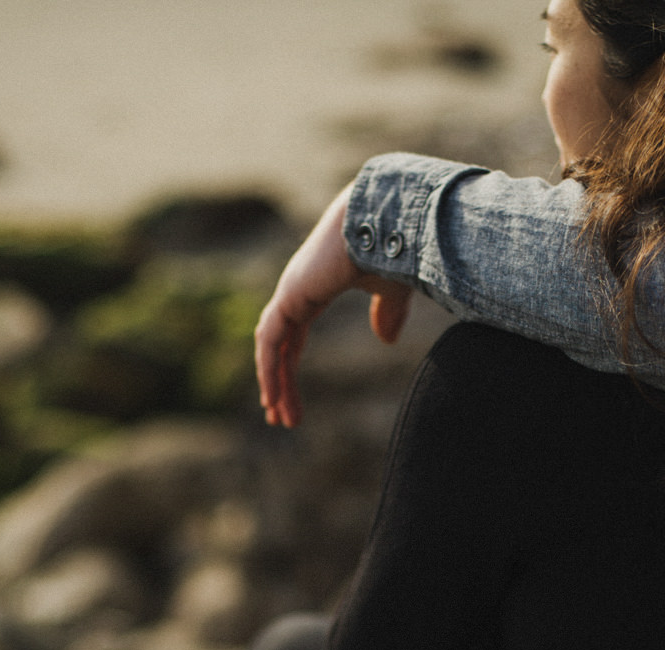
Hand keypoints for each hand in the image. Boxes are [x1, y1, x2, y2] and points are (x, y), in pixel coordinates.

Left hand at [255, 183, 413, 427]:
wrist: (391, 219)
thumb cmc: (395, 247)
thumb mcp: (394, 290)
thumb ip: (387, 313)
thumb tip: (386, 340)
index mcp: (315, 288)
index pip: (294, 334)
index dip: (290, 365)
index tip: (292, 398)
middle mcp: (298, 289)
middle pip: (278, 344)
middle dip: (278, 381)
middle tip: (279, 416)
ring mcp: (291, 291)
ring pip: (271, 346)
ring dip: (273, 383)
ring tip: (279, 416)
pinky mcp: (291, 295)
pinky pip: (271, 341)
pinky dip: (269, 369)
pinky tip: (273, 397)